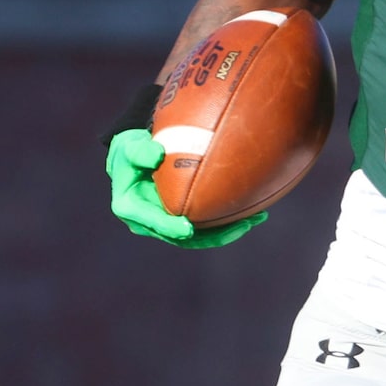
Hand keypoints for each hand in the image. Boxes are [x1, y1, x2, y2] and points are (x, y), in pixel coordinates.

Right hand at [105, 128, 264, 248]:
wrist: (139, 159)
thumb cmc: (133, 152)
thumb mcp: (130, 148)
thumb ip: (140, 152)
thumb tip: (157, 155)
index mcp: (131, 208)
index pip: (152, 222)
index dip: (169, 227)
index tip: (187, 229)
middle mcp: (149, 222)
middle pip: (182, 236)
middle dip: (213, 234)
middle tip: (241, 226)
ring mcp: (168, 224)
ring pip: (200, 236)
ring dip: (228, 231)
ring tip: (255, 219)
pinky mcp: (183, 221)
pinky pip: (207, 227)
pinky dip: (228, 223)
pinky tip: (252, 214)